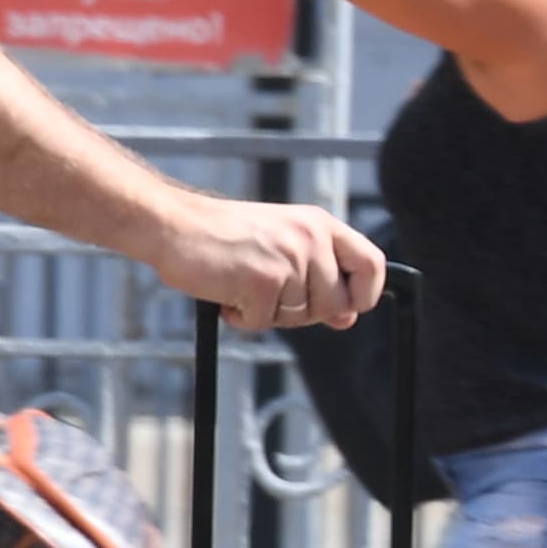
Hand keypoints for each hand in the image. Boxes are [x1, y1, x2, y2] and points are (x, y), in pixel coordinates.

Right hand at [156, 198, 385, 336]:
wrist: (174, 225)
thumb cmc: (226, 236)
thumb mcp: (283, 245)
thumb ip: (319, 276)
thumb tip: (349, 316)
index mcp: (320, 225)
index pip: (372, 265)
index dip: (366, 294)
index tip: (349, 308)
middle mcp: (310, 238)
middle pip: (336, 303)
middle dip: (305, 312)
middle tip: (270, 293)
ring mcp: (288, 259)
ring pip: (299, 316)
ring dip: (269, 313)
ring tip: (243, 284)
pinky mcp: (262, 281)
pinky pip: (264, 322)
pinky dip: (242, 317)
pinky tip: (226, 293)